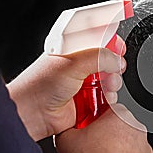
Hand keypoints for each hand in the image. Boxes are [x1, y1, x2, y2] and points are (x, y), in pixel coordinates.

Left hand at [7, 39, 125, 140]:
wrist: (32, 114)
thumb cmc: (39, 86)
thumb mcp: (73, 62)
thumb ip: (99, 56)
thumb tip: (117, 59)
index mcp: (71, 49)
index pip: (95, 38)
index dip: (109, 40)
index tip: (119, 46)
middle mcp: (76, 65)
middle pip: (105, 60)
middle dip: (114, 64)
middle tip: (116, 67)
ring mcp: (82, 83)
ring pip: (108, 78)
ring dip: (112, 82)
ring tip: (108, 84)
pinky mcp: (86, 100)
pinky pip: (105, 97)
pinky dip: (109, 97)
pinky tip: (105, 97)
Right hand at [55, 106, 152, 152]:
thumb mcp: (65, 140)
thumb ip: (66, 128)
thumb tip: (63, 129)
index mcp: (120, 116)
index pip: (108, 110)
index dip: (96, 120)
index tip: (89, 129)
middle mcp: (137, 130)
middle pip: (120, 131)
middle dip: (108, 139)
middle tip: (92, 151)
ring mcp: (146, 151)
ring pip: (130, 150)